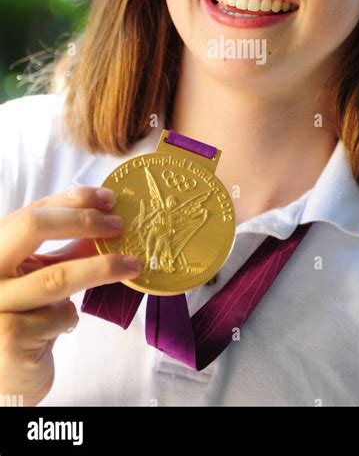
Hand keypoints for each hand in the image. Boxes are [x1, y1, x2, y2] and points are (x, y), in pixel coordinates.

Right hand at [0, 187, 140, 405]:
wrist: (7, 373)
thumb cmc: (26, 314)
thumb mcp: (41, 273)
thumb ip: (69, 249)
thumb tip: (110, 221)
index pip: (33, 211)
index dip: (73, 200)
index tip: (108, 199)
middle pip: (33, 227)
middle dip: (82, 220)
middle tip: (118, 225)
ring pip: (56, 276)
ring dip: (101, 267)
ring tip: (132, 264)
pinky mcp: (9, 336)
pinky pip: (58, 316)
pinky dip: (70, 316)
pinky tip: (63, 322)